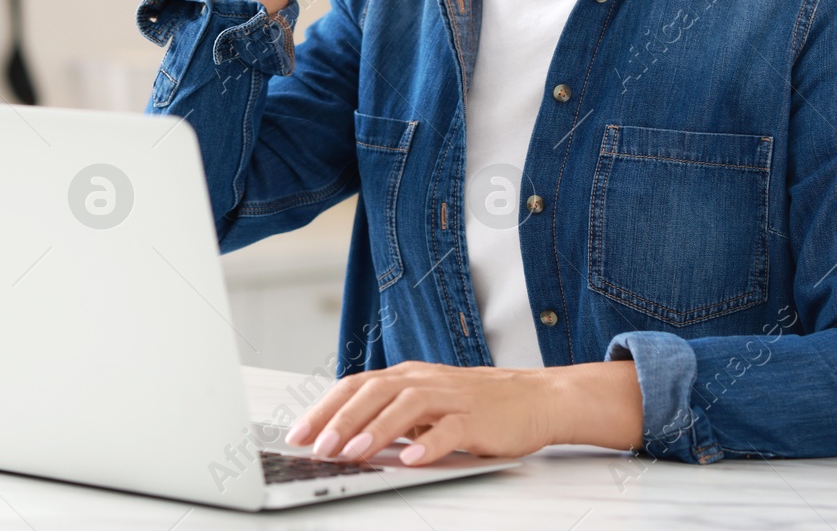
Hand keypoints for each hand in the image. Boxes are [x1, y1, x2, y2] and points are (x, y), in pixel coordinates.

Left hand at [282, 359, 643, 465]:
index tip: (298, 433)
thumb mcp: (428, 407)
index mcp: (409, 377)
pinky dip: (428, 443)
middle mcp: (425, 381)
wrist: (538, 398)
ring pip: (406, 405)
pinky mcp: (478, 418)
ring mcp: (452, 397)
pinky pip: (450, 429)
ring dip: (376, 428)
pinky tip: (411, 459)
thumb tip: (346, 437)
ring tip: (353, 451)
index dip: (325, 407)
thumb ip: (392, 417)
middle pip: (375, 391)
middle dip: (341, 418)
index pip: (357, 385)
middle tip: (317, 446)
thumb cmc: (480, 406)